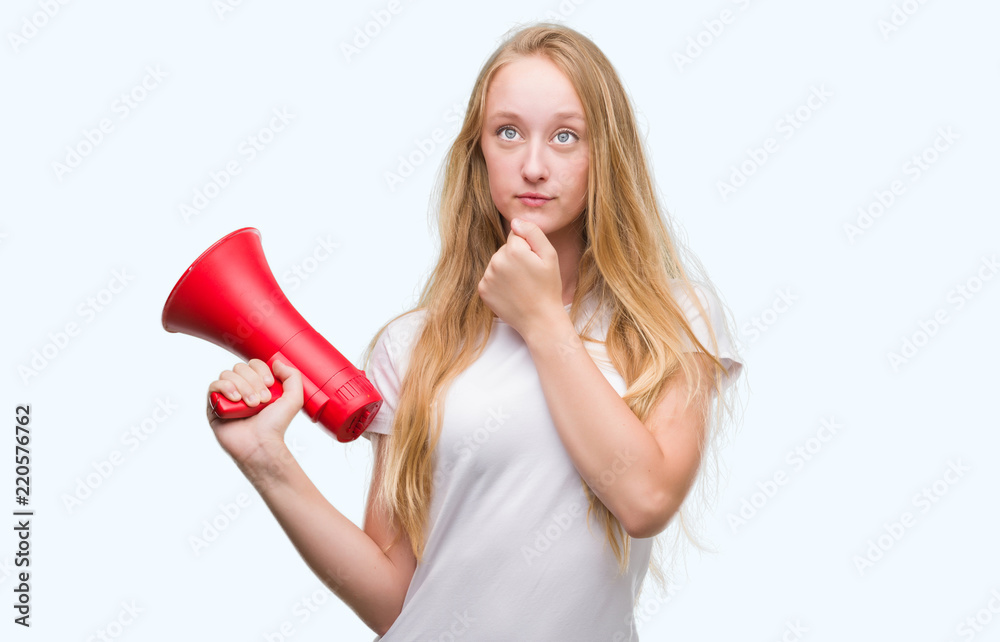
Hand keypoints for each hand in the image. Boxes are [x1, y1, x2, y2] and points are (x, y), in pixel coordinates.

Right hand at [206, 358, 303, 471]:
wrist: (261, 444)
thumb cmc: (275, 425)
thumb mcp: (294, 399)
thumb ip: (292, 376)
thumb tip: (276, 362)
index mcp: (257, 385)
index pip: (254, 364)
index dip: (262, 371)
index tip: (270, 385)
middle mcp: (241, 388)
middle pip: (240, 367)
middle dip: (253, 382)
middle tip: (262, 400)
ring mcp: (227, 397)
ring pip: (227, 374)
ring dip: (242, 386)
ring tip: (250, 404)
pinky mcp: (214, 406)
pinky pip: (213, 386)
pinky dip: (225, 388)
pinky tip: (236, 400)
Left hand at [477, 218, 564, 337]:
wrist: (540, 320)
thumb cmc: (548, 287)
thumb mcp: (550, 255)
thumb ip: (533, 232)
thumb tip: (515, 221)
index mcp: (513, 250)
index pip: (516, 236)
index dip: (528, 248)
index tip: (534, 264)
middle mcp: (496, 261)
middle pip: (505, 250)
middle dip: (516, 258)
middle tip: (529, 277)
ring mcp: (487, 276)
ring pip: (497, 263)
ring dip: (507, 271)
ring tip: (521, 286)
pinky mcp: (482, 290)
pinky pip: (490, 277)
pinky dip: (499, 283)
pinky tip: (511, 293)